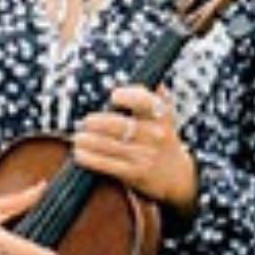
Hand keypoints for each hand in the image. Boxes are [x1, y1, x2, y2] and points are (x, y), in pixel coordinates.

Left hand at [73, 85, 196, 213]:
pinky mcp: (135, 173)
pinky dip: (90, 158)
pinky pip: (107, 164)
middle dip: (98, 122)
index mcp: (162, 118)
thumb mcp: (165, 119)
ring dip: (88, 140)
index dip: (130, 96)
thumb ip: (156, 98)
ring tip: (79, 138)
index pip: (147, 102)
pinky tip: (80, 153)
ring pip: (109, 145)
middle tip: (86, 121)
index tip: (114, 96)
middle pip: (120, 125)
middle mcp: (155, 135)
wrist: (176, 176)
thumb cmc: (162, 140)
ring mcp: (145, 155)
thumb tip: (153, 79)